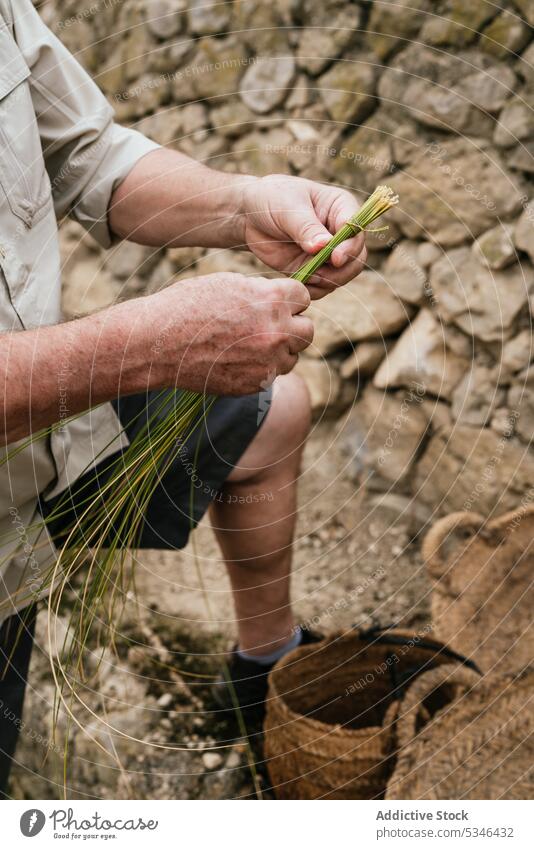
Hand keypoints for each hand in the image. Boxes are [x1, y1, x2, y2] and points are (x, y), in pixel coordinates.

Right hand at [145, 273, 312, 394]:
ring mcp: (268, 362)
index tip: (277, 303)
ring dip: (279, 350)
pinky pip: (273, 375)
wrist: (159, 343)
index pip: (304, 297)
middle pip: (308, 330)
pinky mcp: (256, 384)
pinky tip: (237, 358)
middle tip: (270, 325)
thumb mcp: (229, 283)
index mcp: (272, 300)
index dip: (290, 299)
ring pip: (293, 356)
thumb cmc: (188, 306)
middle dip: (293, 326)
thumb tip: (283, 299)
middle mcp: (276, 332)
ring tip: (250, 343)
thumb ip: (263, 292)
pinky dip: (262, 368)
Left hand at [241, 174, 367, 299]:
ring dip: (325, 282)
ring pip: (342, 276)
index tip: (335, 258)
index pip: (356, 229)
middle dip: (341, 271)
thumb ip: (306, 228)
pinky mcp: (314, 270)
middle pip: (356, 258)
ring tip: (303, 275)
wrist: (249, 216)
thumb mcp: (287, 208)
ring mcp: (328, 254)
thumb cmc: (271, 199)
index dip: (350, 246)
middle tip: (318, 274)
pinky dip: (312, 290)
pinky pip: (322, 288)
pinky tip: (297, 282)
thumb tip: (323, 246)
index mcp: (341, 208)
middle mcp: (340, 233)